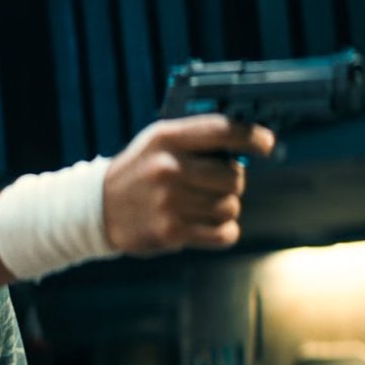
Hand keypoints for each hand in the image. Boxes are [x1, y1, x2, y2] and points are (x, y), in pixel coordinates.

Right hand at [103, 114, 275, 253]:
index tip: (266, 144)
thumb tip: (244, 145)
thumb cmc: (138, 172)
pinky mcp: (171, 232)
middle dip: (233, 183)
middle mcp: (168, 168)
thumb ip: (195, 138)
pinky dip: (223, 231)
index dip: (251, 136)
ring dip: (226, 209)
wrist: (98, 209)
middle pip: (233, 177)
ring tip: (203, 206)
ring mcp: (169, 202)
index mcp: (166, 138)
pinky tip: (207, 225)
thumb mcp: (157, 142)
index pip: (221, 130)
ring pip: (230, 207)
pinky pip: (223, 233)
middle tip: (217, 185)